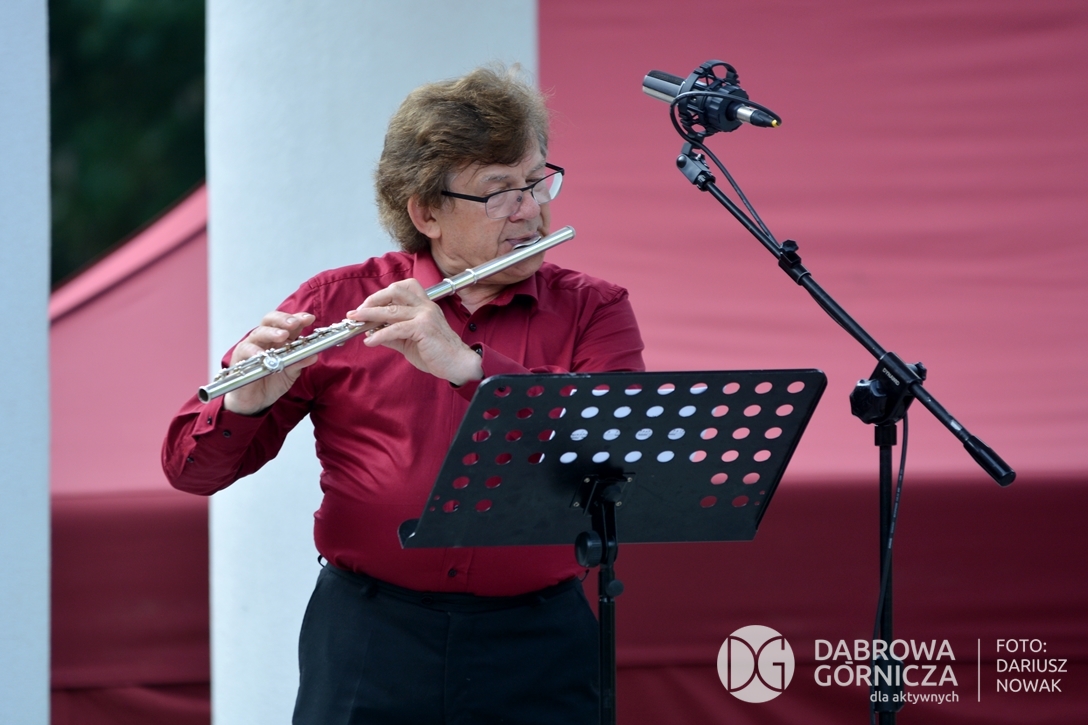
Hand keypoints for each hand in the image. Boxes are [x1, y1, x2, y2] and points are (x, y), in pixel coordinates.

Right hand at [223, 311, 316, 414]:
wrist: (254, 401)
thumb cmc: (271, 382)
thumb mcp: (291, 373)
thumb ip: (300, 362)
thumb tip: (314, 355)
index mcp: (280, 340)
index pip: (288, 324)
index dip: (298, 318)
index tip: (309, 318)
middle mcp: (265, 340)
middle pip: (271, 321)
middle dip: (284, 320)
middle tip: (294, 323)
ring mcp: (251, 347)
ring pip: (259, 333)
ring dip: (271, 332)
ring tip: (282, 335)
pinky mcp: (240, 358)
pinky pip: (245, 350)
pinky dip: (253, 351)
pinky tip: (261, 354)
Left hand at [346, 279, 482, 384]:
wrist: (458, 364)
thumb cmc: (437, 353)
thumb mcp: (410, 341)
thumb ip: (393, 335)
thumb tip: (372, 332)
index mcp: (424, 306)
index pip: (401, 289)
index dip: (381, 295)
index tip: (366, 306)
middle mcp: (425, 306)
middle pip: (395, 291)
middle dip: (373, 299)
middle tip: (358, 311)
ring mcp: (425, 315)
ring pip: (392, 310)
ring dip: (370, 314)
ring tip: (356, 321)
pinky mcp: (423, 328)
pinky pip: (395, 329)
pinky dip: (379, 335)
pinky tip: (370, 341)